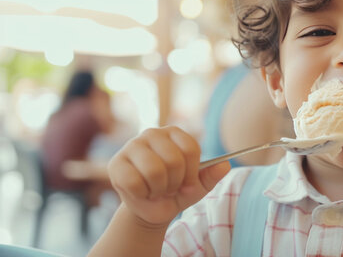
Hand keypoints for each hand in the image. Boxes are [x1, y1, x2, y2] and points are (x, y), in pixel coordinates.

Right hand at [107, 126, 230, 227]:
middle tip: (169, 188)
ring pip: (154, 171)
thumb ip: (212, 175)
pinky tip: (141, 192)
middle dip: (175, 183)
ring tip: (156, 190)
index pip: (190, 149)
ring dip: (159, 189)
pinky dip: (142, 194)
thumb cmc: (176, 192)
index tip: (188, 184)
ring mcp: (132, 146)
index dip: (192, 173)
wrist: (151, 209)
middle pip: (174, 160)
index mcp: (174, 134)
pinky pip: (134, 182)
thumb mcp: (197, 186)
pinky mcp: (116, 163)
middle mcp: (152, 133)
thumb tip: (225, 165)